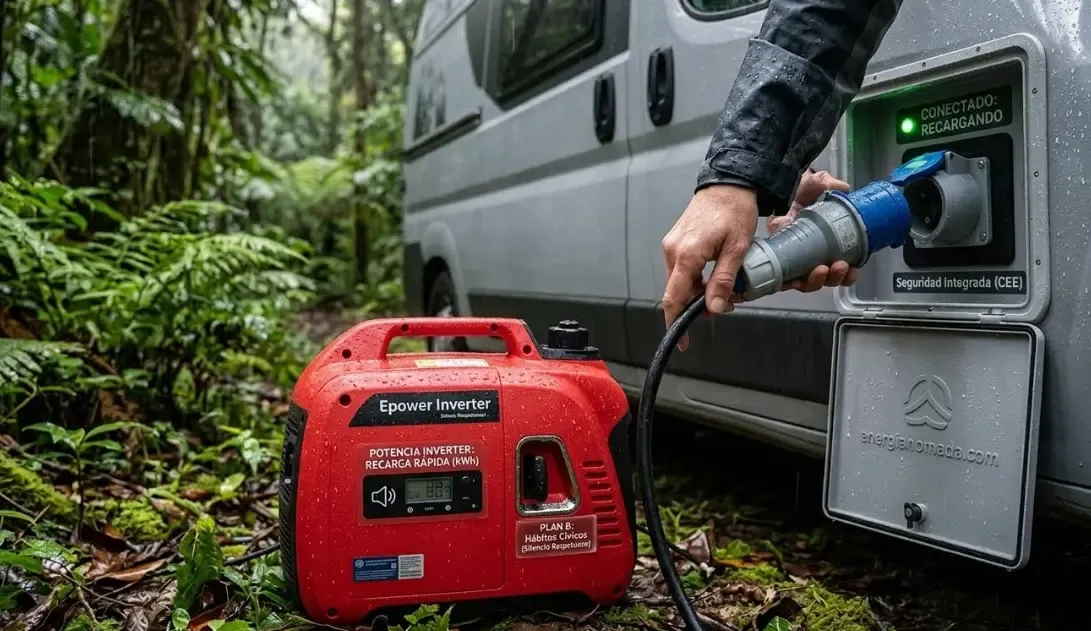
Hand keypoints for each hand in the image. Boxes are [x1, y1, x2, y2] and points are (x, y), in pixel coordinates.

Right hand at [661, 170, 858, 349]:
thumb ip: (723, 280)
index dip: (676, 323)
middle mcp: (672, 251)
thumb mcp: (737, 249)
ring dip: (697, 293)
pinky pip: (681, 269)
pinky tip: (713, 276)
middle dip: (695, 307)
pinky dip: (694, 280)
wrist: (729, 182)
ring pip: (679, 282)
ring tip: (723, 290)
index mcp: (686, 254)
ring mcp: (672, 245)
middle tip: (722, 306)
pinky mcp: (676, 241)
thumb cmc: (735, 210)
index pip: (674, 298)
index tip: (682, 340)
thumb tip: (714, 308)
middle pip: (676, 293)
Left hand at [767, 170, 858, 292]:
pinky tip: (798, 279)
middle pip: (826, 279)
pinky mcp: (776, 263)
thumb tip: (845, 190)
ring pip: (807, 283)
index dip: (848, 273)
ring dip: (818, 281)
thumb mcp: (819, 185)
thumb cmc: (798, 191)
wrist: (773, 190)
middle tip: (839, 266)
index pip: (840, 267)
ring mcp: (793, 261)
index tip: (853, 268)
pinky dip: (792, 284)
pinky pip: (784, 282)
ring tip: (822, 270)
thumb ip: (834, 187)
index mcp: (828, 245)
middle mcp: (812, 256)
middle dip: (835, 277)